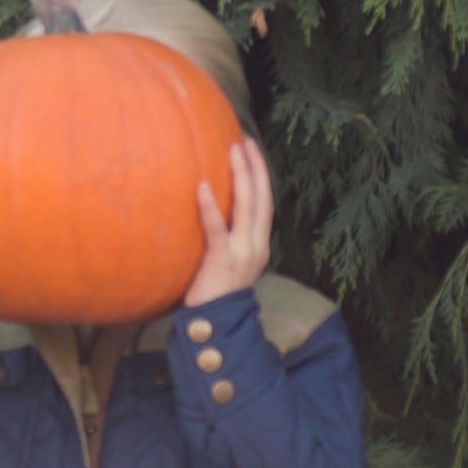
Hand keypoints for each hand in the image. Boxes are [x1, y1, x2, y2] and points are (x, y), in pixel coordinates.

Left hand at [186, 137, 273, 306]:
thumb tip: (206, 214)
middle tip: (244, 140)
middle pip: (261, 198)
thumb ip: (223, 240)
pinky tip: (202, 187)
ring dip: (241, 175)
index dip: (260, 174)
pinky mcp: (223, 262)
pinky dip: (211, 208)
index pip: (264, 202)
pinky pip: (218, 230)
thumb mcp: (226, 264)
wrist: (218, 328)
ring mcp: (243, 253)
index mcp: (259, 244)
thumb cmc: (214, 295)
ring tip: (232, 150)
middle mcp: (257, 245)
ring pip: (247, 207)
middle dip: (255, 166)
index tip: (251, 149)